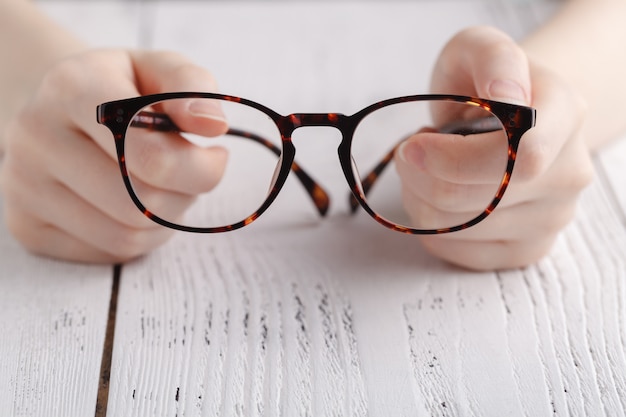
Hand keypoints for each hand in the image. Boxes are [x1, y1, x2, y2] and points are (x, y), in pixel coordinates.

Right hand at [0, 49, 227, 262]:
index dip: (201, 169)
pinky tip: (135, 206)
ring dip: (167, 219)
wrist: (59, 112)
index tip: (216, 156)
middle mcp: (36, 137)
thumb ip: (193, 87)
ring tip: (164, 187)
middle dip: (187, 194)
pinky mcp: (27, 227)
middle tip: (191, 173)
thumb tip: (212, 125)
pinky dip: (142, 238)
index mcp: (72, 88)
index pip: (153, 156)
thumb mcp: (160, 69)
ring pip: (129, 236)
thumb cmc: (122, 91)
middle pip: (144, 202)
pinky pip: (111, 253)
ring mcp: (23, 186)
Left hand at [395, 26, 593, 269]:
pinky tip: (438, 197)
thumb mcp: (480, 49)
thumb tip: (505, 96)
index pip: (520, 157)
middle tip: (413, 149)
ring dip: (419, 196)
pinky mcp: (525, 250)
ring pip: (455, 229)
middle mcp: (569, 174)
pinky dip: (428, 224)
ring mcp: (551, 219)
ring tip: (430, 168)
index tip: (416, 141)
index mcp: (565, 117)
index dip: (454, 159)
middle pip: (474, 200)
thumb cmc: (486, 83)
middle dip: (420, 175)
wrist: (510, 118)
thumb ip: (494, 58)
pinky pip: (453, 251)